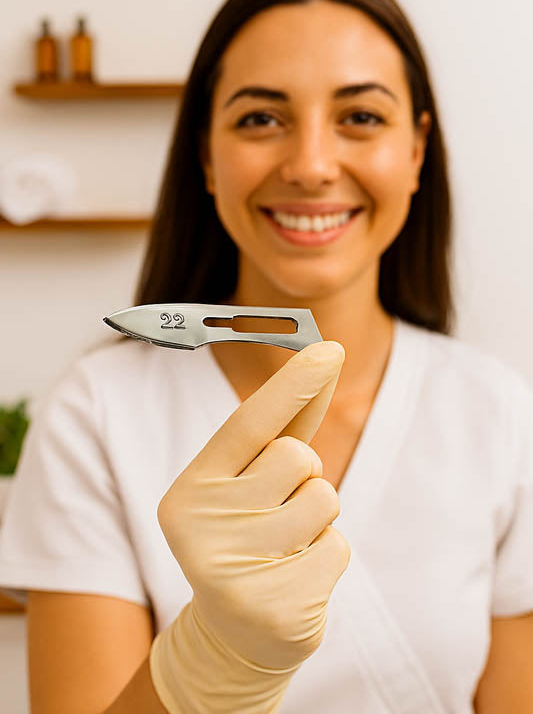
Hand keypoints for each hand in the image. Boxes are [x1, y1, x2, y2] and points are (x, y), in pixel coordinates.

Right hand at [158, 340, 349, 669]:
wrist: (233, 634)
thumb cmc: (247, 536)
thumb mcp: (248, 484)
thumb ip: (282, 427)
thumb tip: (325, 357)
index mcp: (191, 488)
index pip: (247, 422)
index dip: (292, 384)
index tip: (329, 349)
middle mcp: (202, 526)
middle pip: (295, 457)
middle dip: (304, 474)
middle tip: (278, 509)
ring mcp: (235, 571)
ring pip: (323, 498)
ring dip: (319, 517)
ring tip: (287, 545)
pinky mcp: (276, 608)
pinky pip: (338, 547)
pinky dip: (328, 556)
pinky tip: (297, 578)